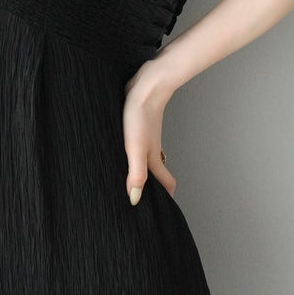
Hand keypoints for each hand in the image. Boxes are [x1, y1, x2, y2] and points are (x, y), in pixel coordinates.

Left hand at [123, 61, 176, 204]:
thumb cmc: (141, 116)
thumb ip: (136, 173)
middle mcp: (151, 148)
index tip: (166, 208)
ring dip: (146, 169)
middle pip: (156, 171)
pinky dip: (136, 152)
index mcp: (152, 157)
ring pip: (148, 157)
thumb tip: (135, 199)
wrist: (147, 86)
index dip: (166, 195)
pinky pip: (139, 143)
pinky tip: (127, 148)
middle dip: (155, 185)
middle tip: (151, 197)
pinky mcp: (138, 124)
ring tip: (138, 178)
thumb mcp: (135, 148)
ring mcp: (146, 135)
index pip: (164, 181)